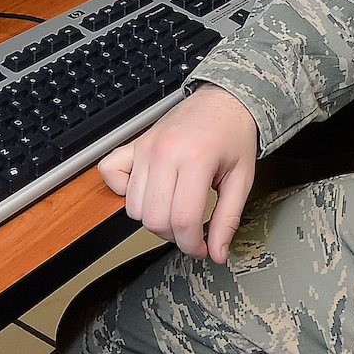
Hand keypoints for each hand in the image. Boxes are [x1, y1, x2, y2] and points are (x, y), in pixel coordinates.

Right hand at [98, 84, 258, 263]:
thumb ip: (229, 218)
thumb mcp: (242, 178)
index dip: (192, 245)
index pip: (182, 220)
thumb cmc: (233, 135)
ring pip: (134, 206)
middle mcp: (166, 152)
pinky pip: (111, 174)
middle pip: (154, 219)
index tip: (202, 248)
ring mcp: (146, 147)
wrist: (223, 101)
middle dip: (174, 235)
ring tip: (175, 210)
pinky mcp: (135, 144)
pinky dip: (124, 190)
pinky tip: (149, 190)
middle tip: (191, 230)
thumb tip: (218, 252)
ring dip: (153, 218)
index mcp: (196, 158)